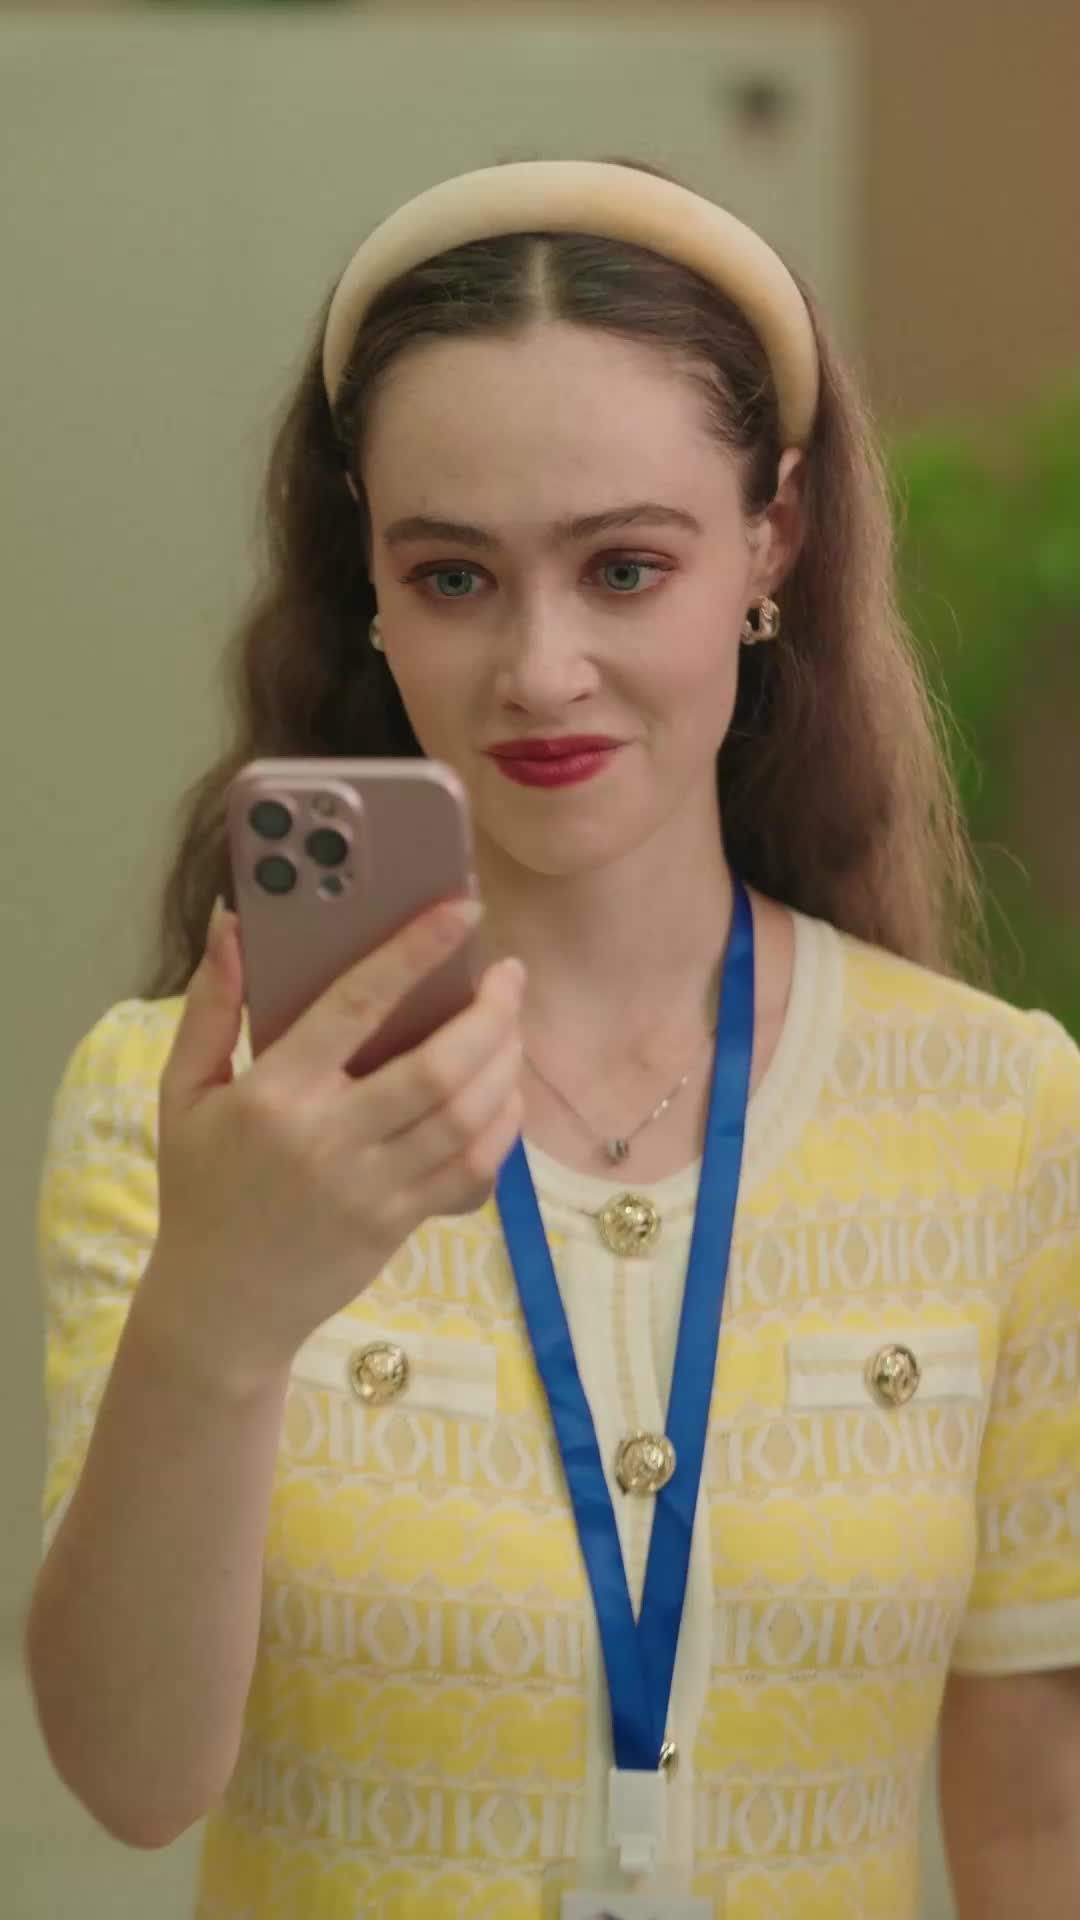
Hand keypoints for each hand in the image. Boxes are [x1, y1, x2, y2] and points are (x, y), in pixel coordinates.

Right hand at [138, 897, 524, 1393]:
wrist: (220, 1307)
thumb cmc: (201, 1188)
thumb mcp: (182, 1094)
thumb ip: (210, 1007)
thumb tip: (232, 924)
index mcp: (273, 1094)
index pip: (355, 1006)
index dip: (416, 952)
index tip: (463, 910)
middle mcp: (329, 1139)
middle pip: (439, 1068)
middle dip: (491, 1014)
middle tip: (509, 976)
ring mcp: (372, 1187)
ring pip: (467, 1117)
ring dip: (505, 1063)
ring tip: (511, 1025)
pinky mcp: (400, 1223)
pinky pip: (473, 1170)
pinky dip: (503, 1127)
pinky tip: (505, 1095)